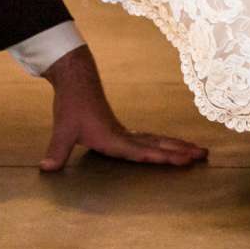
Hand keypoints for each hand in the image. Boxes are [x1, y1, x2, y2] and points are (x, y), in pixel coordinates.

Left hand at [37, 46, 208, 170]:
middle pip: (158, 145)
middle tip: (204, 155)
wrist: (77, 80)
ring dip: (178, 146)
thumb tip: (46, 168)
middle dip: (181, 151)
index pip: (142, 151)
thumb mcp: (62, 129)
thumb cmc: (72, 104)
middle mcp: (124, 135)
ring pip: (157, 140)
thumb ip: (57, 151)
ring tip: (199, 151)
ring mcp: (125, 132)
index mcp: (114, 138)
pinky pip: (149, 138)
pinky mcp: (122, 129)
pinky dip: (164, 144)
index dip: (161, 157)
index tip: (182, 160)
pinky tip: (170, 147)